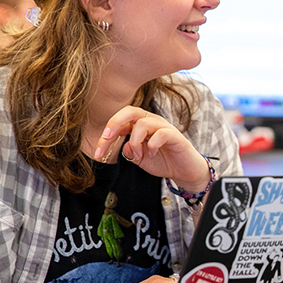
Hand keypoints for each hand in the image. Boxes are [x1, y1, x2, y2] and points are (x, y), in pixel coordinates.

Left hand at [94, 106, 210, 191]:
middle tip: (106, 138)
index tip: (98, 151)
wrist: (184, 170)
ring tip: (140, 156)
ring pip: (143, 123)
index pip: (120, 122)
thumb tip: (123, 147)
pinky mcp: (175, 135)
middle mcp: (151, 122)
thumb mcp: (140, 158)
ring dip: (135, 141)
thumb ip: (130, 152)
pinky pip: (161, 133)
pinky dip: (152, 144)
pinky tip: (151, 154)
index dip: (106, 135)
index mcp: (140, 125)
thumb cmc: (162, 161)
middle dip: (114, 123)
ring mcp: (163, 127)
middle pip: (130, 111)